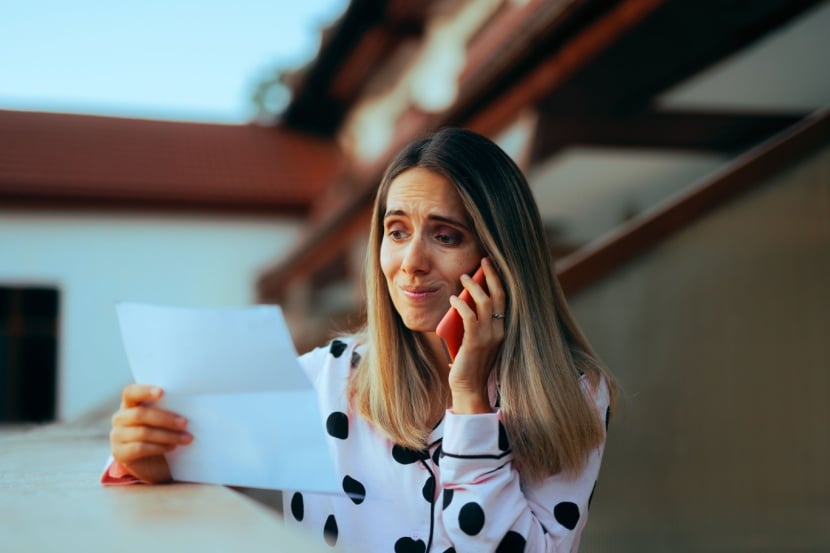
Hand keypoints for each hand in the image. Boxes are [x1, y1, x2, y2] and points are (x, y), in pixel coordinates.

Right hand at [109, 384, 190, 482]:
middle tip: (185, 423)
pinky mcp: (119, 453)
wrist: (152, 463)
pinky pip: (139, 448)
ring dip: (168, 435)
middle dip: (165, 418)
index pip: (130, 392)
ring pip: (142, 432)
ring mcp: (117, 436)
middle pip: (140, 414)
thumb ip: (169, 408)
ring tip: (186, 438)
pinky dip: (158, 447)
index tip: (162, 392)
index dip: (145, 391)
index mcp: (130, 403)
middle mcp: (120, 418)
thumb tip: (191, 404)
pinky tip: (172, 447)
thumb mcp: (164, 418)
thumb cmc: (162, 432)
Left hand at [447, 257, 505, 413]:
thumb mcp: (474, 338)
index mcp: (502, 329)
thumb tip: (461, 301)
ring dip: (474, 286)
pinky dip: (461, 304)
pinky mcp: (475, 342)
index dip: (499, 280)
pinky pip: (469, 316)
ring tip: (463, 277)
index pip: (504, 299)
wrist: (469, 388)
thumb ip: (473, 323)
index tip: (492, 265)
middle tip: (484, 259)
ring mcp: (489, 336)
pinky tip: (453, 298)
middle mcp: (499, 330)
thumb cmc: (468, 363)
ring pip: (485, 302)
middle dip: (492, 275)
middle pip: (499, 295)